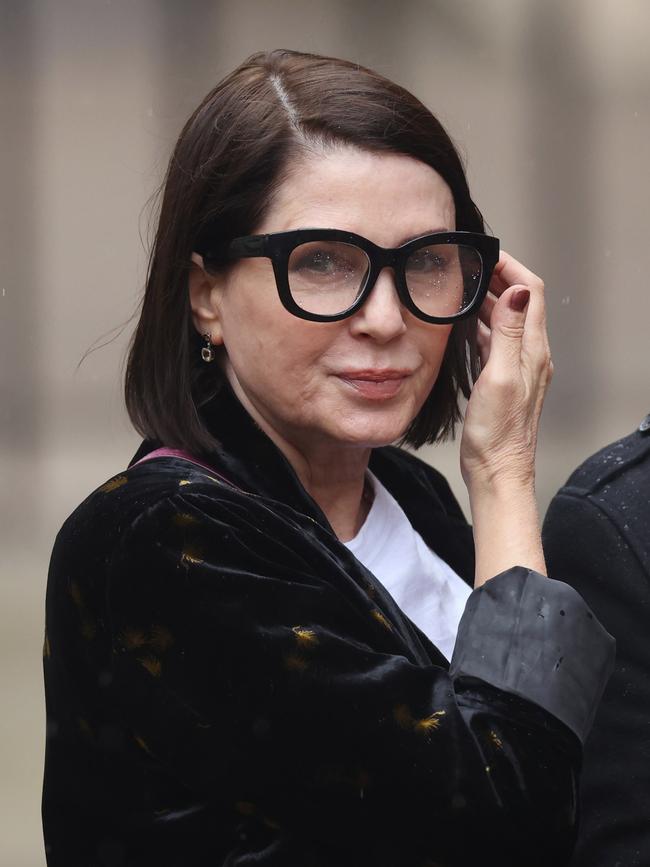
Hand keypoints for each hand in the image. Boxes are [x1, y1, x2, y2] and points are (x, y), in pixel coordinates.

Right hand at [460, 251, 552, 494]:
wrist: (498, 471)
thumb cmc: (498, 434)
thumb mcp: (500, 378)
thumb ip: (508, 334)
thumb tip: (517, 290)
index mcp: (532, 350)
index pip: (531, 293)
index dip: (511, 268)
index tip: (486, 253)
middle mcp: (530, 356)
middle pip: (519, 303)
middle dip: (496, 279)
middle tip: (468, 266)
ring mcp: (518, 368)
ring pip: (505, 323)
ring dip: (488, 302)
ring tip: (462, 289)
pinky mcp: (503, 382)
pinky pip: (495, 344)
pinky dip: (482, 328)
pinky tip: (464, 327)